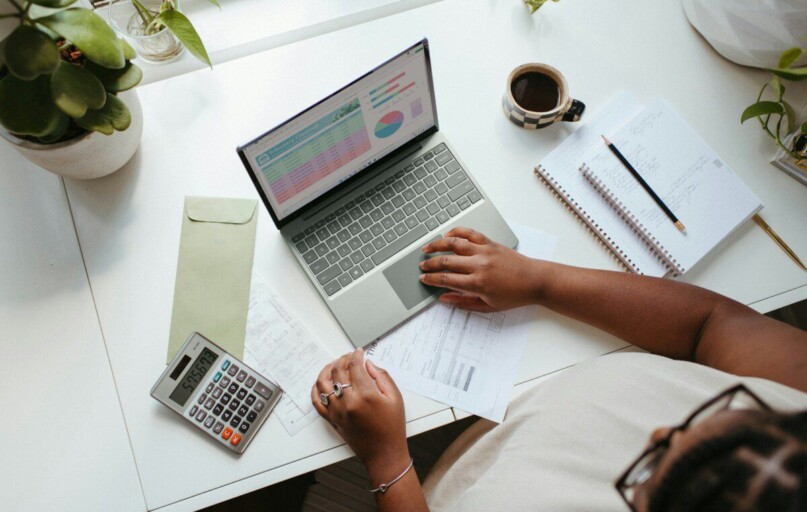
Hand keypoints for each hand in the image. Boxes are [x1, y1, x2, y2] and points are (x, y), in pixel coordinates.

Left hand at [311, 349, 409, 473]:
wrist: (384, 453)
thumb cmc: (392, 427)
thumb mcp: (395, 398)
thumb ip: (382, 376)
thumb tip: (368, 364)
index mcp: (366, 395)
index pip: (354, 366)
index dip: (356, 355)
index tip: (359, 352)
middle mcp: (348, 402)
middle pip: (338, 371)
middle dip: (343, 359)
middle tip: (349, 356)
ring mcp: (337, 411)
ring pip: (323, 383)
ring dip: (327, 370)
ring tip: (334, 365)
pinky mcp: (332, 419)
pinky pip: (316, 402)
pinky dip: (316, 389)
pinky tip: (322, 383)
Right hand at [420, 227, 539, 311]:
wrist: (534, 281)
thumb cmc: (514, 295)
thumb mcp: (488, 306)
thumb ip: (463, 302)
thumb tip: (444, 298)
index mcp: (477, 283)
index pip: (446, 279)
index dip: (431, 279)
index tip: (423, 279)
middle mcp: (479, 265)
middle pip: (446, 261)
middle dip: (430, 264)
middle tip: (422, 266)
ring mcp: (484, 251)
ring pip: (454, 244)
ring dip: (437, 245)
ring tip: (427, 248)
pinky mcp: (490, 243)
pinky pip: (470, 233)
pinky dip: (457, 232)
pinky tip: (447, 235)